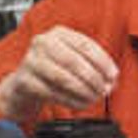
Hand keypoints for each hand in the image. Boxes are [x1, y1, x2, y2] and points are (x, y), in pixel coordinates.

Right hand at [0, 25, 118, 120]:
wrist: (23, 84)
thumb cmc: (53, 69)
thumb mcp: (72, 59)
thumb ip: (93, 65)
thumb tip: (112, 80)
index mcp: (59, 33)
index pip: (86, 45)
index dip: (103, 62)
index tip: (113, 76)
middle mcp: (43, 42)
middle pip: (74, 62)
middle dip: (93, 79)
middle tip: (104, 90)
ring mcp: (32, 61)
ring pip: (64, 78)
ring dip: (83, 91)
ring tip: (94, 98)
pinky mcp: (25, 81)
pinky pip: (53, 93)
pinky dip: (71, 101)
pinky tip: (80, 104)